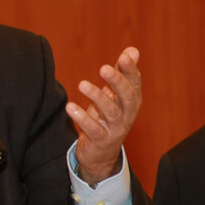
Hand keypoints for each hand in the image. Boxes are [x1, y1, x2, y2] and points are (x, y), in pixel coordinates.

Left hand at [66, 47, 141, 184]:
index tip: (124, 57)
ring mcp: (116, 129)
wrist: (101, 153)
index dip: (130, 70)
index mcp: (131, 101)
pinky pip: (93, 129)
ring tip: (82, 84)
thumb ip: (121, 73)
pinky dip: (82, 118)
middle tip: (103, 68)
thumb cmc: (107, 118)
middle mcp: (127, 115)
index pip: (135, 83)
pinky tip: (70, 107)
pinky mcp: (101, 140)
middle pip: (127, 97)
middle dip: (117, 82)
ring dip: (97, 97)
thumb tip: (133, 50)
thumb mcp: (114, 95)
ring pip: (111, 112)